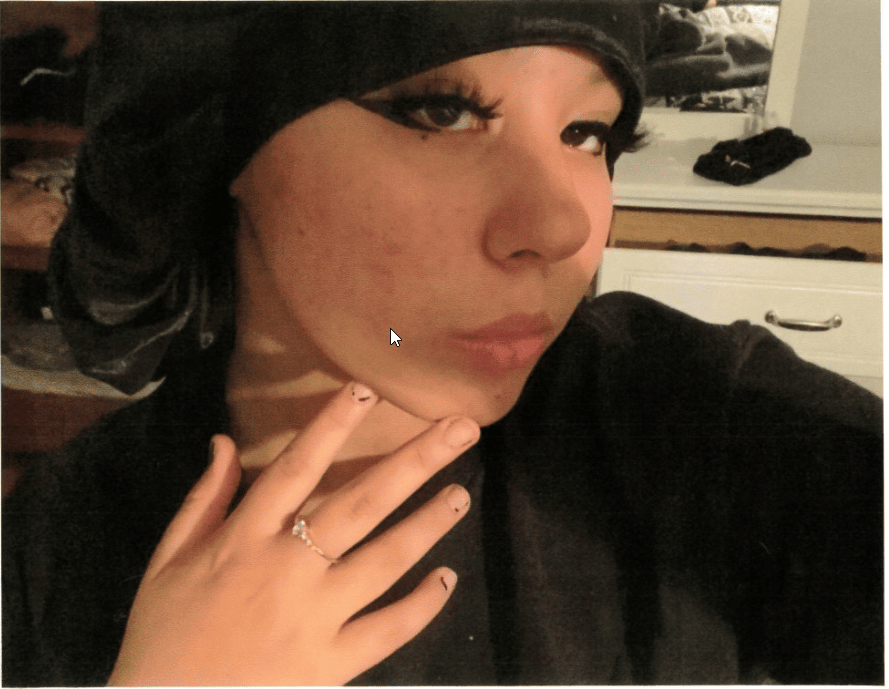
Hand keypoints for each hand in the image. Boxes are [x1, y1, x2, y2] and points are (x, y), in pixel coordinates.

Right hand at [108, 382, 477, 685]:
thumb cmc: (164, 637)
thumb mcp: (167, 561)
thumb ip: (203, 499)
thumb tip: (222, 440)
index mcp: (245, 540)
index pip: (296, 468)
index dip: (331, 426)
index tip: (367, 390)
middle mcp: (288, 570)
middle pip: (361, 504)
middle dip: (415, 462)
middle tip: (460, 430)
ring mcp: (316, 619)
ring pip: (385, 561)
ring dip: (429, 525)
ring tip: (461, 494)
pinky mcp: (333, 665)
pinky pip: (388, 631)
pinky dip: (422, 606)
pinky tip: (447, 578)